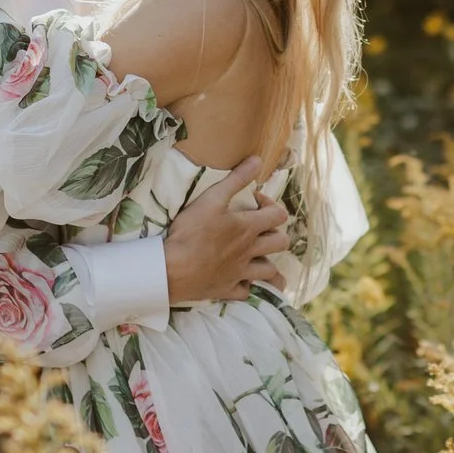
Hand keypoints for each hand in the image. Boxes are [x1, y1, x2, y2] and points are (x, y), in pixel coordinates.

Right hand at [164, 158, 292, 303]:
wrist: (173, 269)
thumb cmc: (191, 232)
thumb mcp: (212, 199)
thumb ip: (236, 179)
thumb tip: (258, 160)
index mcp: (248, 228)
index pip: (278, 215)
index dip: (270, 204)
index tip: (254, 201)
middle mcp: (250, 251)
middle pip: (280, 243)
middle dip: (276, 233)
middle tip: (258, 229)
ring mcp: (240, 273)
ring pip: (270, 272)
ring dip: (269, 263)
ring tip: (259, 257)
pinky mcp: (227, 290)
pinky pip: (246, 292)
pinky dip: (246, 286)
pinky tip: (241, 281)